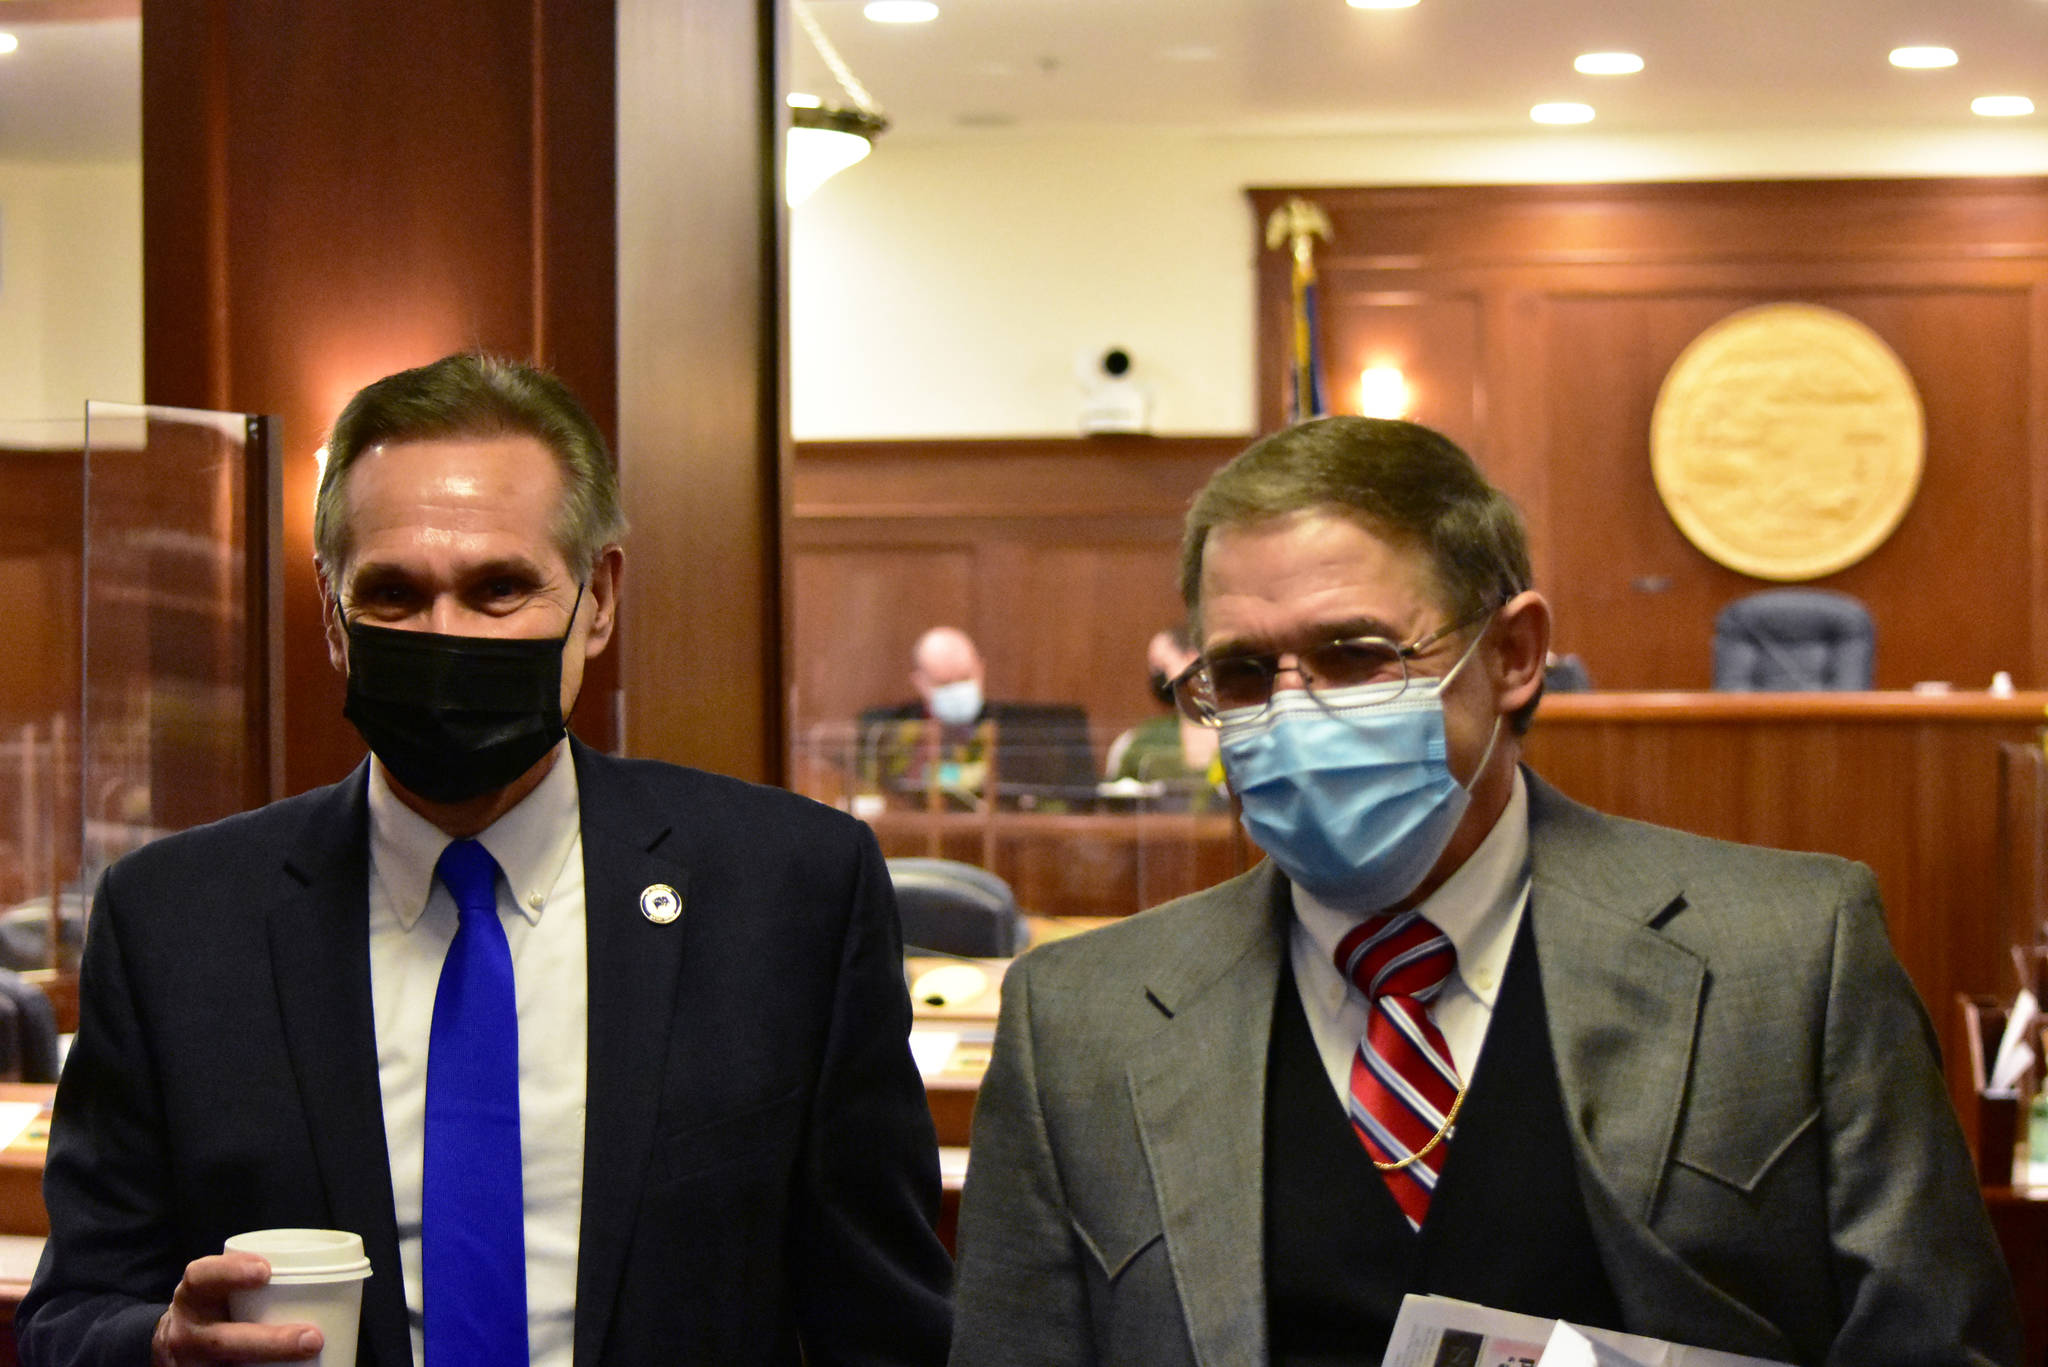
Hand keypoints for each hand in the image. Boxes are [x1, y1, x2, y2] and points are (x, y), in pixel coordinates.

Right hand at [150, 1253, 323, 1365]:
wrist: (176, 1344)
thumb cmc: (217, 1307)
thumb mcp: (221, 1288)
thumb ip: (258, 1283)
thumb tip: (329, 1277)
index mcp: (193, 1296)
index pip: (201, 1277)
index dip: (231, 1272)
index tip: (266, 1271)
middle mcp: (186, 1332)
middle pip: (221, 1341)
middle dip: (269, 1342)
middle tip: (312, 1338)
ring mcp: (189, 1364)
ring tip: (308, 1360)